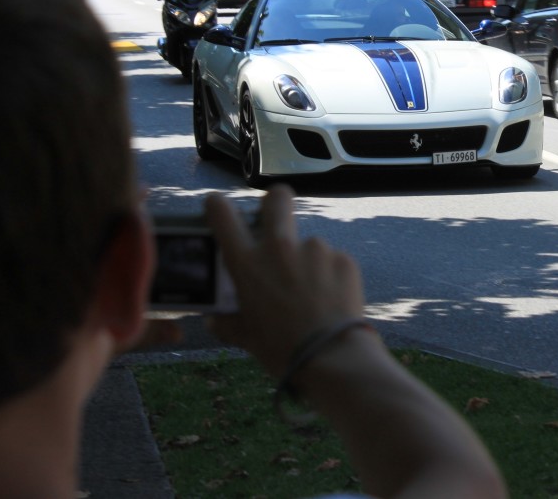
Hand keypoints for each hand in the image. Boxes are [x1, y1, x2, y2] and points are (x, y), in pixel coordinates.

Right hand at [204, 186, 365, 376]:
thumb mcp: (245, 337)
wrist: (331, 358)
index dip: (217, 206)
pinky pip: (332, 261)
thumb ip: (226, 322)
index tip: (217, 205)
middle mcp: (280, 247)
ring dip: (307, 260)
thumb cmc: (281, 350)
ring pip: (309, 243)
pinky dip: (330, 276)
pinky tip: (331, 301)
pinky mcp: (343, 258)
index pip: (224, 216)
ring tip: (313, 295)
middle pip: (277, 198)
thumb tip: (214, 319)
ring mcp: (315, 249)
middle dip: (275, 202)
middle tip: (277, 219)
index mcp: (248, 264)